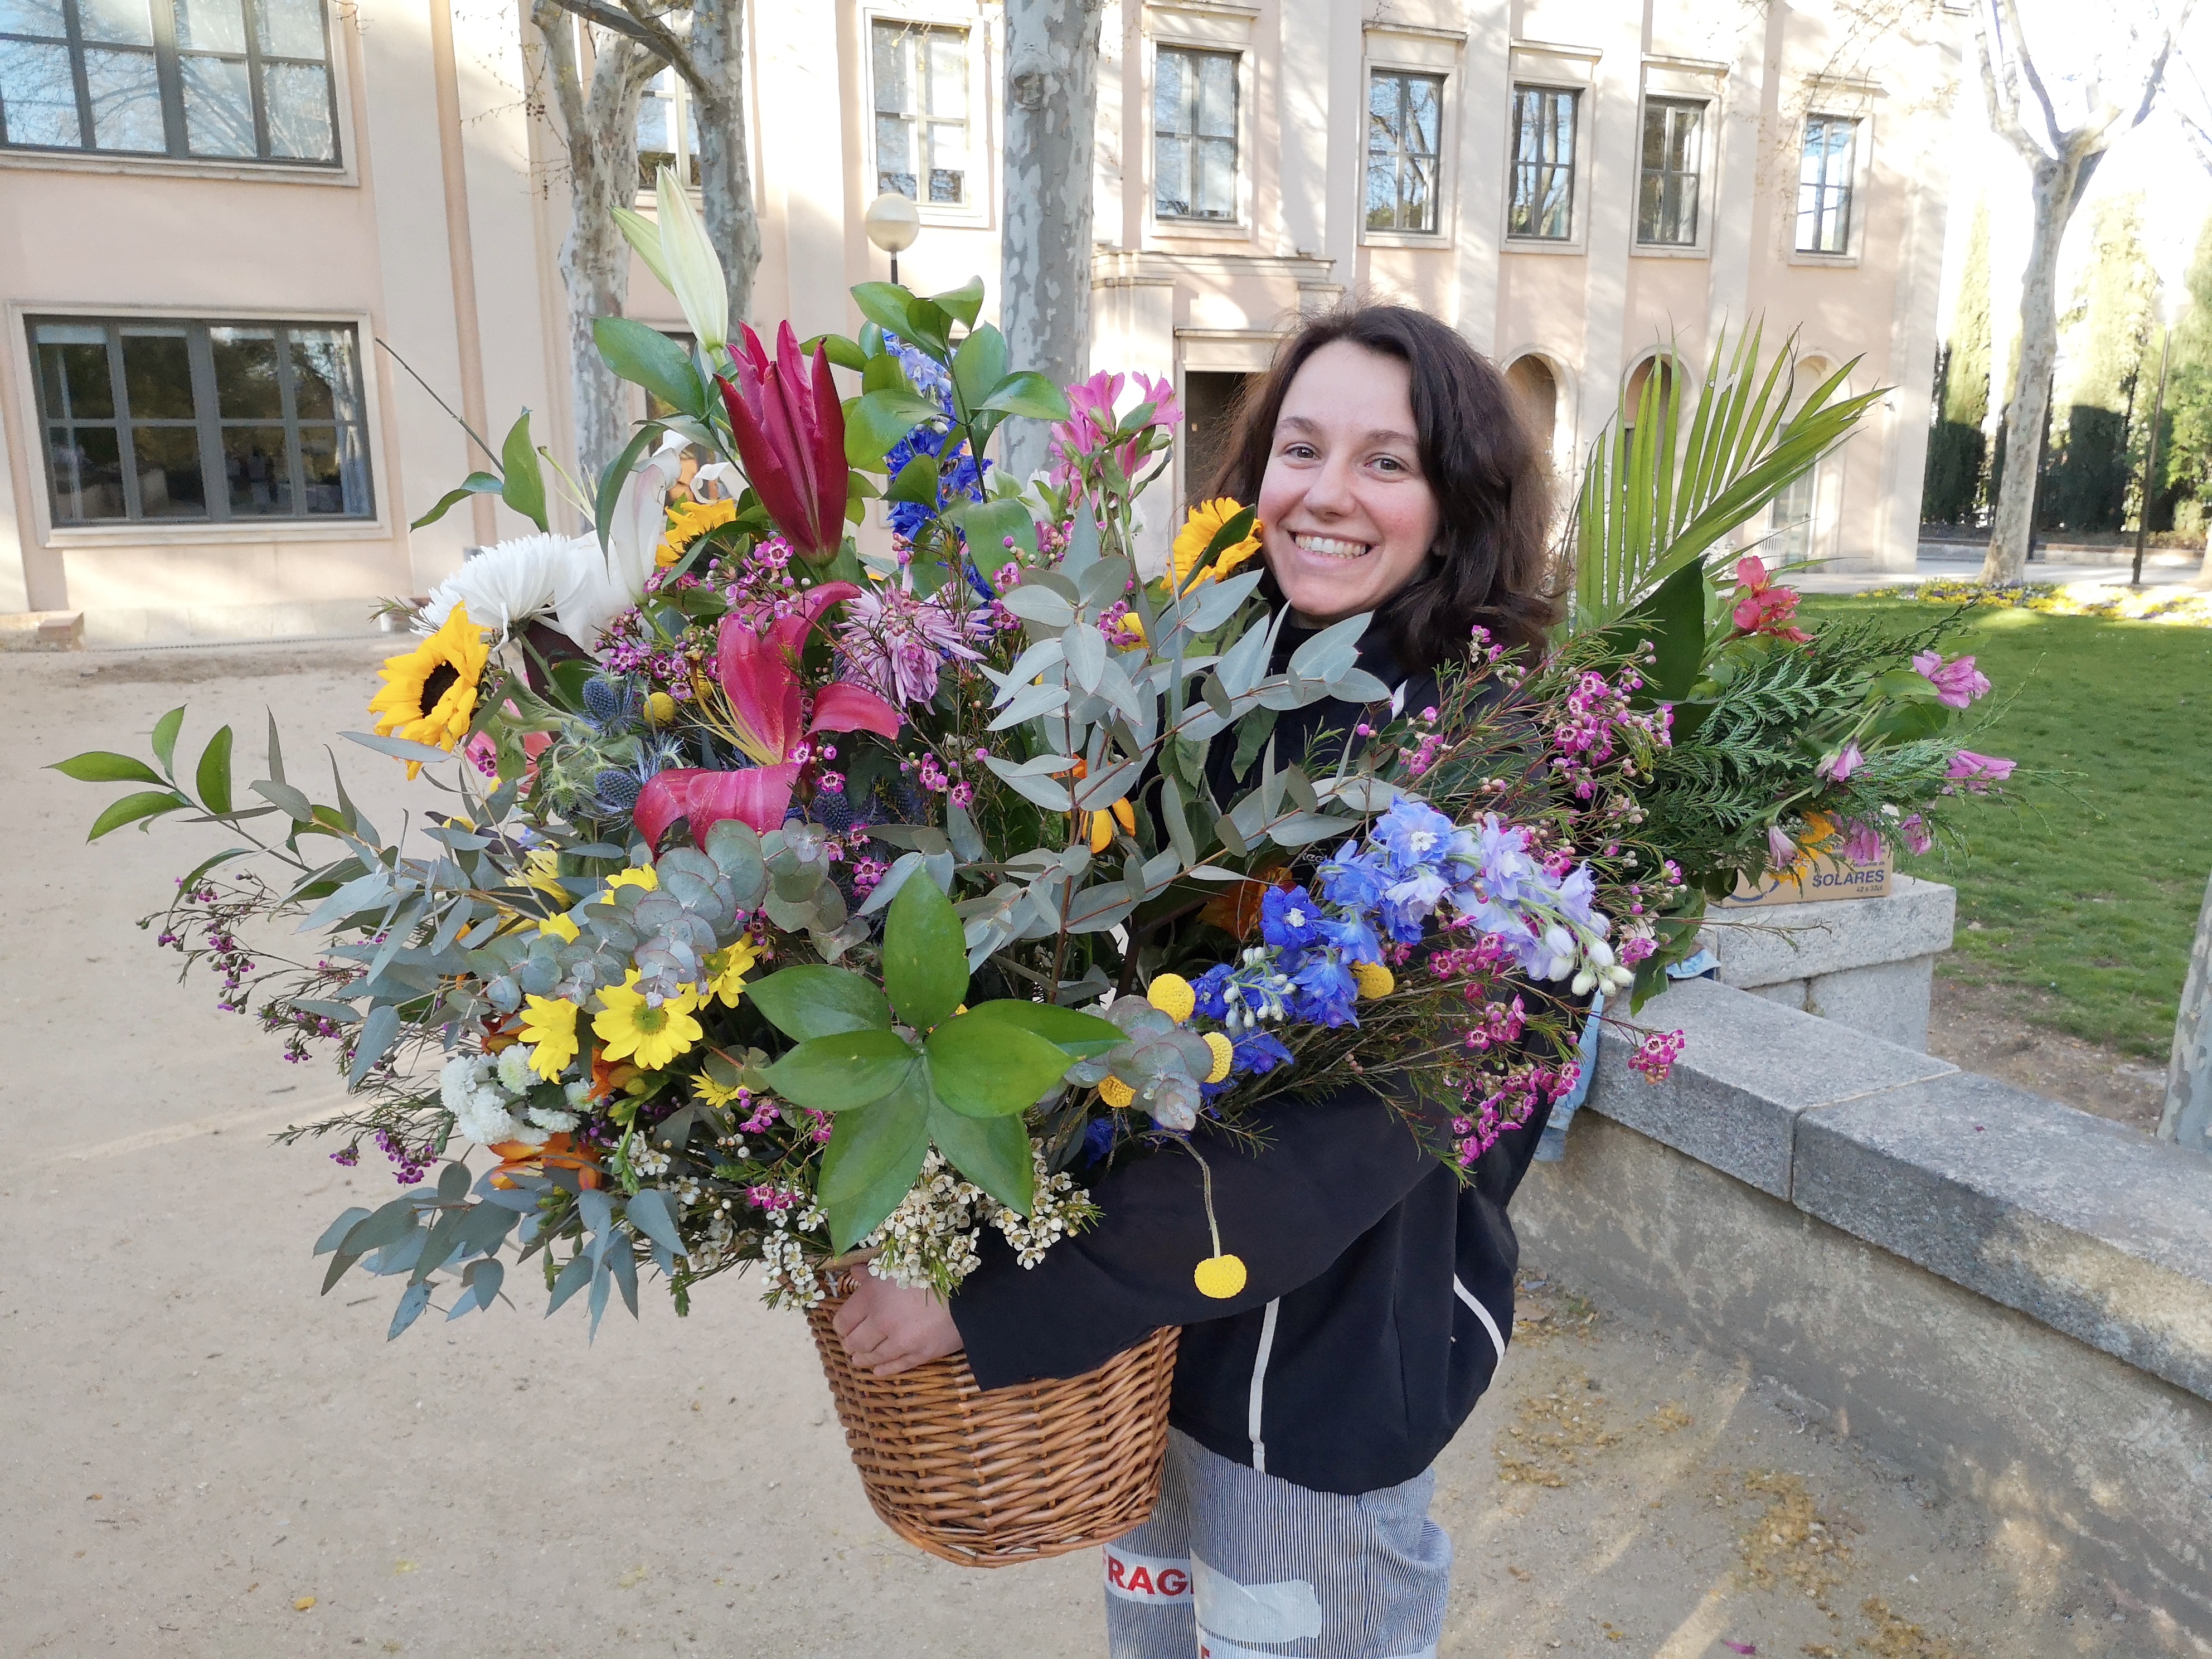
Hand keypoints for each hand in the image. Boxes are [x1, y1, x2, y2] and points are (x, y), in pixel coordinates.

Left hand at [832, 1267, 963, 1377]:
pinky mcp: (920, 1354)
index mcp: (873, 1296)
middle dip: (850, 1344)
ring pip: (873, 1357)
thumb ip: (873, 1272)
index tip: (844, 1326)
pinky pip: (896, 1366)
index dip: (841, 1325)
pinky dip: (884, 1370)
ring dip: (863, 1358)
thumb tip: (855, 1273)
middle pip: (855, 1341)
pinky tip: (878, 1371)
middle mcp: (881, 1321)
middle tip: (851, 1344)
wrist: (970, 1290)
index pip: (843, 1320)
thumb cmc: (932, 1270)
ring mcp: (900, 1341)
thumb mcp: (899, 1264)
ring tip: (860, 1358)